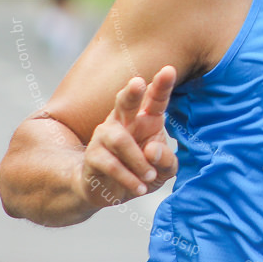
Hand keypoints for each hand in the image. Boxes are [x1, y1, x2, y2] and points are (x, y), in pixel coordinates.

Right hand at [75, 65, 178, 208]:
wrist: (109, 191)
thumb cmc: (141, 172)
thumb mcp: (163, 170)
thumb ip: (166, 160)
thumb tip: (152, 150)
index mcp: (146, 118)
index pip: (155, 99)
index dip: (162, 85)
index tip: (169, 70)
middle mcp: (124, 121)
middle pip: (125, 101)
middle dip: (131, 91)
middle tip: (138, 82)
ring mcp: (105, 136)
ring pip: (119, 139)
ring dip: (138, 161)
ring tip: (150, 177)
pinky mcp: (93, 155)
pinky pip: (111, 164)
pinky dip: (128, 178)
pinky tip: (140, 188)